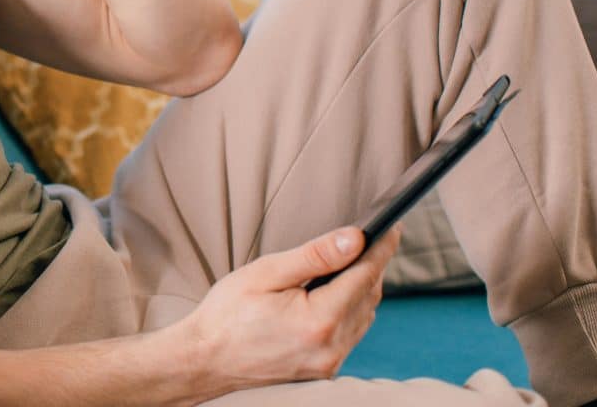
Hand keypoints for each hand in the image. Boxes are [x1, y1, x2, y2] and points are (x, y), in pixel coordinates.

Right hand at [178, 224, 401, 397]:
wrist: (204, 359)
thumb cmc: (228, 313)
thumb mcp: (267, 272)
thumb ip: (315, 255)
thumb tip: (354, 238)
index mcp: (318, 321)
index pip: (364, 276)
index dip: (381, 248)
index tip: (392, 225)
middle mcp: (331, 348)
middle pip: (369, 297)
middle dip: (374, 264)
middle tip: (376, 235)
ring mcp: (328, 364)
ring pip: (364, 317)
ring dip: (364, 287)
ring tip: (356, 258)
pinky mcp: (323, 370)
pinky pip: (351, 333)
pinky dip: (352, 308)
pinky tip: (339, 292)